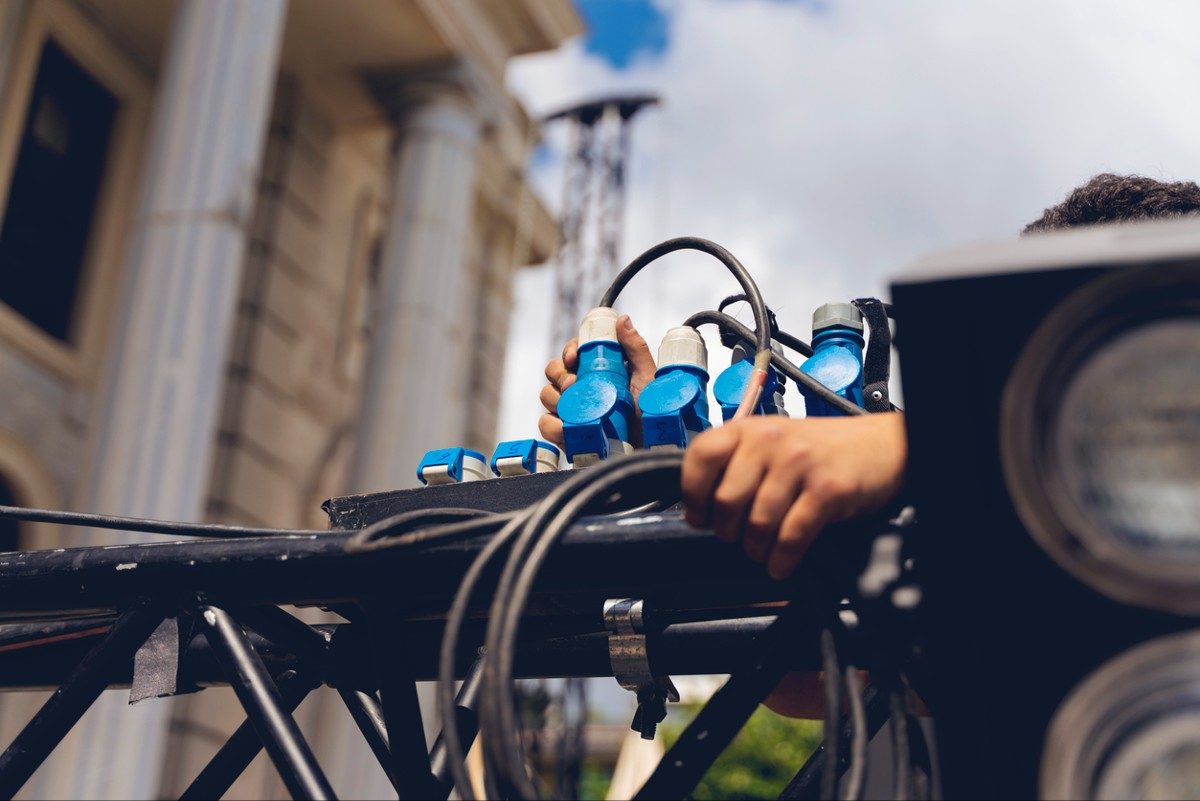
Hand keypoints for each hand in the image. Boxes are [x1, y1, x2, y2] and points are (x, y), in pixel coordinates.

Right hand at [538, 315, 657, 446]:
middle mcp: (583, 387)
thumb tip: (622, 319)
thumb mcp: (648, 378)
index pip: (574, 351)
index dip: (568, 350)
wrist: (650, 449)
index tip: (573, 358)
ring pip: (546, 395)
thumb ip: (636, 348)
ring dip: (554, 398)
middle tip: (573, 385)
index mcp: (599, 370)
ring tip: (570, 408)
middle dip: (559, 374)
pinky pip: (546, 426)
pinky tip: (565, 428)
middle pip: (554, 370)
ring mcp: (573, 410)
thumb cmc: (653, 413)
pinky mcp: (567, 434)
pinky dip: (552, 426)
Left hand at [681, 412, 906, 579]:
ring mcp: (800, 465)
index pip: (701, 457)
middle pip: (726, 501)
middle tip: (737, 538)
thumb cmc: (821, 450)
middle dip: (727, 532)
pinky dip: (782, 559)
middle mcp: (771, 442)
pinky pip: (792, 536)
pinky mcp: (827, 490)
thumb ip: (738, 464)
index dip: (692, 494)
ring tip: (762, 552)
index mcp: (750, 429)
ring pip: (758, 523)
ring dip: (756, 549)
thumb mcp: (773, 443)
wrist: (882, 446)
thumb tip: (701, 507)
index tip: (699, 516)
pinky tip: (781, 564)